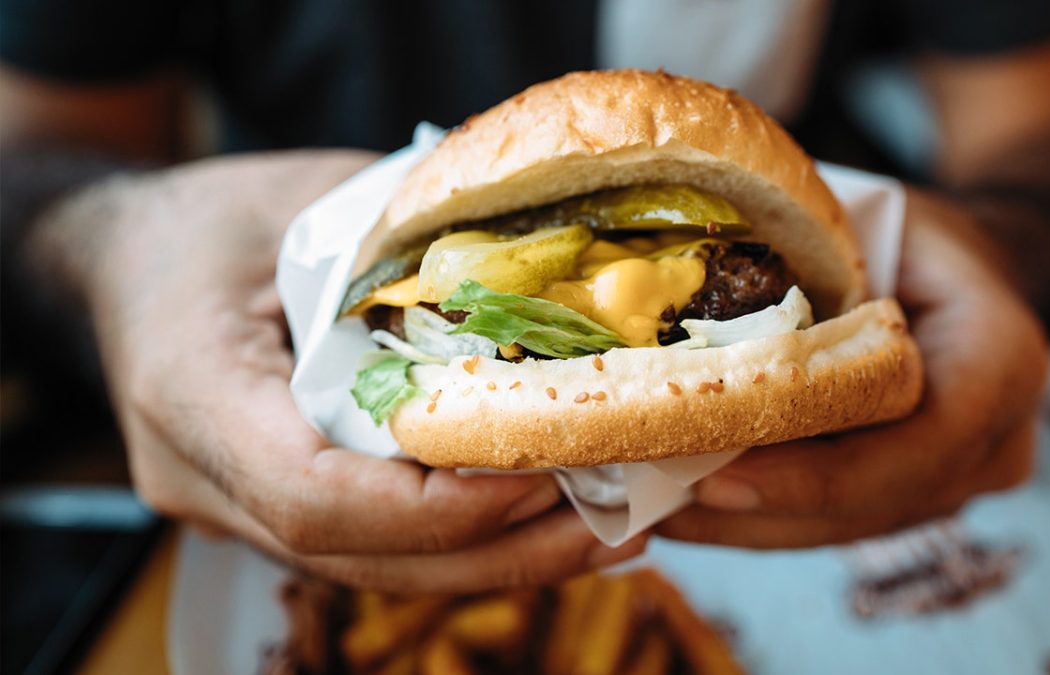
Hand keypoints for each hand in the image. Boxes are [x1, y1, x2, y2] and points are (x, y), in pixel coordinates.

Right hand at [34, 151, 643, 590]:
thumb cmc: (206, 221)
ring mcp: (224, 506)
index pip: (314, 493)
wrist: (121, 263)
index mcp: (192, 387)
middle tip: (607, 524)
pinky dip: (453, 542)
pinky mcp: (260, 510)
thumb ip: (402, 247)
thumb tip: (535, 287)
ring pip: (366, 568)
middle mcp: (198, 474)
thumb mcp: (301, 201)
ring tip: (598, 532)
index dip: (433, 506)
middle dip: (490, 552)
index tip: (537, 477)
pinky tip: (535, 522)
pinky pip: (363, 547)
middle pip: (354, 554)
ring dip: (487, 561)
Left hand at [657, 190, 1049, 546]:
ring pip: (844, 527)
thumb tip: (663, 283)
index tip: (713, 480)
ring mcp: (960, 481)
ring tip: (651, 514)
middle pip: (867, 504)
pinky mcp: (918, 496)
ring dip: (744, 528)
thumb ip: (797, 258)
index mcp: (998, 360)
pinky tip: (688, 509)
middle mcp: (995, 440)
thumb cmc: (903, 230)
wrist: (966, 267)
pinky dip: (761, 518)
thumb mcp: (862, 219)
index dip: (812, 475)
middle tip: (652, 508)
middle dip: (755, 512)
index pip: (912, 443)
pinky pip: (836, 521)